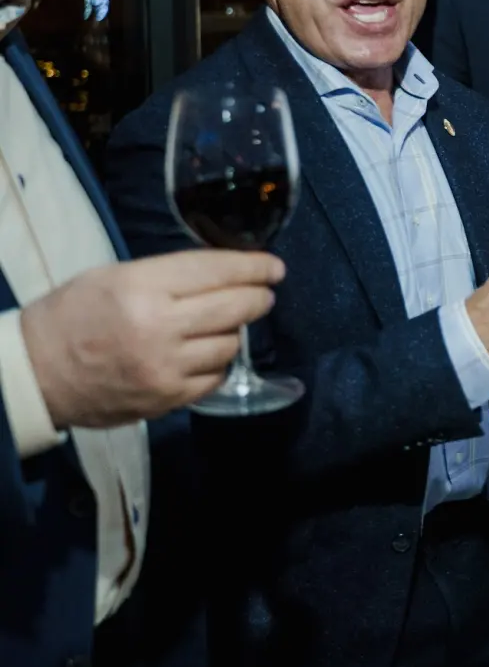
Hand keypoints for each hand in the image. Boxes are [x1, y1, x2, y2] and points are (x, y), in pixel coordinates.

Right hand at [21, 250, 284, 429]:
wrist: (37, 373)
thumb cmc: (73, 316)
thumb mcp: (115, 276)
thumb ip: (169, 274)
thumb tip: (225, 272)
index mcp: (142, 288)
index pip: (216, 271)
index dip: (253, 267)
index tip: (273, 267)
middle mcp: (159, 328)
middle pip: (235, 307)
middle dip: (258, 296)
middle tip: (263, 293)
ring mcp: (165, 368)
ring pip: (230, 344)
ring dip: (233, 332)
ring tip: (219, 324)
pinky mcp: (167, 399)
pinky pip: (215, 377)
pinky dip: (216, 363)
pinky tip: (202, 354)